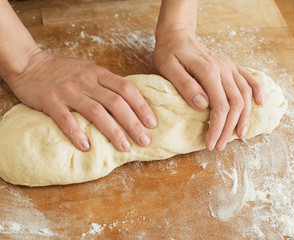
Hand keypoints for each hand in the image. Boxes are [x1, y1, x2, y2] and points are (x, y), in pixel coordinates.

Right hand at [6, 50, 156, 151]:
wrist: (29, 64)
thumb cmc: (63, 70)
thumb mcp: (88, 70)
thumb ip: (106, 83)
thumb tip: (129, 102)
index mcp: (98, 73)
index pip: (126, 89)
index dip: (142, 106)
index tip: (152, 123)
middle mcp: (86, 81)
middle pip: (116, 103)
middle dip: (133, 123)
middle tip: (145, 141)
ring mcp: (68, 91)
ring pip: (96, 112)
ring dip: (113, 131)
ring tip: (124, 147)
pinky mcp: (50, 102)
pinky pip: (66, 119)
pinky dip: (77, 133)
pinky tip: (86, 147)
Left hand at [153, 31, 262, 150]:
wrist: (177, 34)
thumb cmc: (169, 52)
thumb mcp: (168, 68)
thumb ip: (186, 86)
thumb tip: (203, 105)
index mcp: (208, 71)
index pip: (220, 106)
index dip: (218, 128)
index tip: (211, 144)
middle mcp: (223, 68)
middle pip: (236, 103)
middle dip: (229, 128)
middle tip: (220, 145)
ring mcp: (229, 66)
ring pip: (245, 95)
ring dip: (245, 117)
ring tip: (240, 135)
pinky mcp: (230, 66)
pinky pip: (249, 79)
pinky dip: (257, 91)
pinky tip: (261, 104)